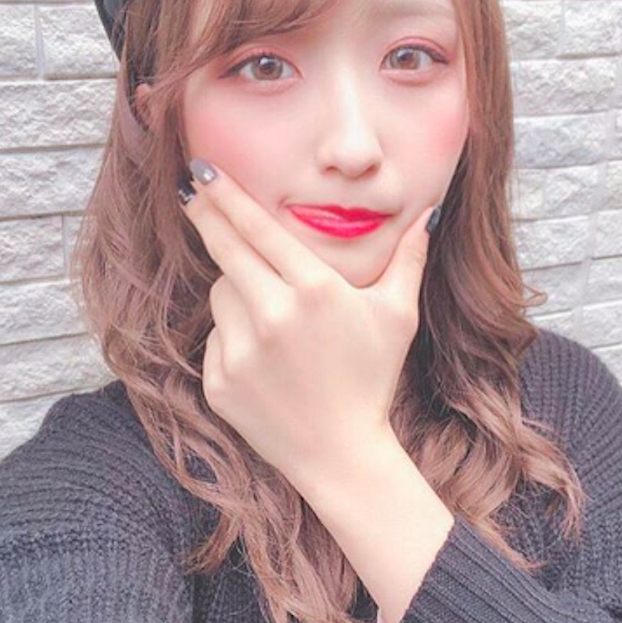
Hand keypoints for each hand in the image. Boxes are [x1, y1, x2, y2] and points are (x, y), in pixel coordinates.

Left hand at [178, 159, 439, 494]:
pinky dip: (233, 336)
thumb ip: (409, 260)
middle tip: (192, 192)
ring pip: (221, 293)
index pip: (259, 229)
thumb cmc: (371, 379)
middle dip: (207, 216)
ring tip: (273, 315)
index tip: (204, 169)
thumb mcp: (396, 316)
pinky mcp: (220, 381)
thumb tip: (429, 211)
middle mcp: (273, 316)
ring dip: (236, 289)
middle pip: (225, 250)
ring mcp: (242, 351)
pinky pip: (216, 337)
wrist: (341, 453)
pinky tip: (264, 358)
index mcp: (316, 291)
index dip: (227, 195)